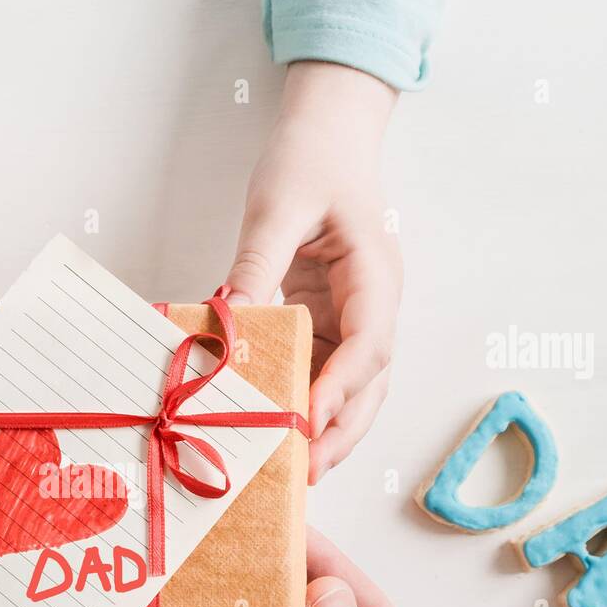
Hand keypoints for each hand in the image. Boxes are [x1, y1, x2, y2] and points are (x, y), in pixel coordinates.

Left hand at [227, 62, 402, 482]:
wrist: (327, 134)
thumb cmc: (310, 159)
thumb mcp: (277, 206)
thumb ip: (257, 264)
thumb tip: (230, 323)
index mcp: (375, 274)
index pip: (368, 344)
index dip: (340, 388)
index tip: (308, 420)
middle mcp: (373, 303)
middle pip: (370, 383)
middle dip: (340, 429)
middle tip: (306, 471)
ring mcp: (353, 316)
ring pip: (351, 388)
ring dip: (327, 428)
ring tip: (296, 469)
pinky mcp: (328, 321)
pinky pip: (321, 371)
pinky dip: (305, 403)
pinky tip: (279, 430)